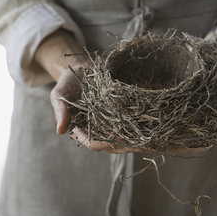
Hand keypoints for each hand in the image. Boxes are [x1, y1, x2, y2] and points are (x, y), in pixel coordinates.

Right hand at [34, 29, 144, 153]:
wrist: (82, 70)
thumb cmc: (68, 82)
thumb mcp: (60, 94)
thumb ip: (61, 111)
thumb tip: (60, 131)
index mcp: (82, 130)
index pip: (94, 143)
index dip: (107, 143)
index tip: (122, 140)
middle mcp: (98, 130)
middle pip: (114, 144)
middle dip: (130, 145)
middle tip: (147, 144)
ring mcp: (110, 124)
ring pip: (125, 138)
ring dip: (140, 139)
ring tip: (156, 138)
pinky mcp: (120, 116)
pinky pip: (131, 125)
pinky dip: (143, 127)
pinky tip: (156, 126)